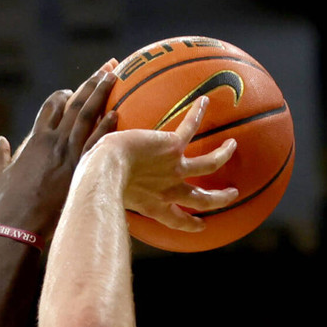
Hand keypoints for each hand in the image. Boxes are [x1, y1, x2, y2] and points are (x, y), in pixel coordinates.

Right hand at [0, 65, 118, 239]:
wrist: (19, 224)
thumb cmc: (6, 204)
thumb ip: (0, 155)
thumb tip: (0, 140)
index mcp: (35, 140)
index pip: (51, 107)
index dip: (62, 96)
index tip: (71, 91)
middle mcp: (54, 141)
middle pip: (75, 104)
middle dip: (91, 83)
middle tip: (107, 67)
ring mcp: (68, 153)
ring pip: (88, 115)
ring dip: (102, 93)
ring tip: (115, 76)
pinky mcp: (80, 169)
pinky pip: (97, 142)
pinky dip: (107, 126)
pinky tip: (118, 113)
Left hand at [106, 95, 238, 233]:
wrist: (105, 172)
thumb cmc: (98, 189)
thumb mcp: (108, 200)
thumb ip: (109, 203)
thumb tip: (93, 209)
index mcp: (154, 205)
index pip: (177, 219)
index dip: (191, 224)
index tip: (201, 226)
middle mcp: (169, 190)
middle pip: (202, 199)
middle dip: (219, 199)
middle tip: (232, 196)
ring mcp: (174, 168)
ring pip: (208, 164)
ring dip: (222, 155)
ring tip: (232, 146)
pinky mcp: (171, 146)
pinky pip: (190, 127)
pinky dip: (197, 113)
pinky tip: (204, 100)